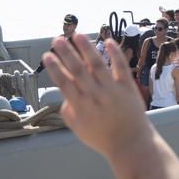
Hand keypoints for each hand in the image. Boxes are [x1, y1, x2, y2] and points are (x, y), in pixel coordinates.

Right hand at [43, 35, 149, 159]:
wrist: (131, 144)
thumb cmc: (103, 138)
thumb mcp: (78, 129)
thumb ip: (68, 111)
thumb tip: (64, 95)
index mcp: (81, 107)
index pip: (64, 83)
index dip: (55, 68)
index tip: (47, 55)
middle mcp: (95, 96)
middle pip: (77, 71)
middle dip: (66, 53)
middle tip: (57, 39)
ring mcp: (112, 91)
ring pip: (97, 65)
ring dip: (86, 48)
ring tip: (77, 34)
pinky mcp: (128, 88)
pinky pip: (121, 67)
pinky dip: (115, 54)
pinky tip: (108, 41)